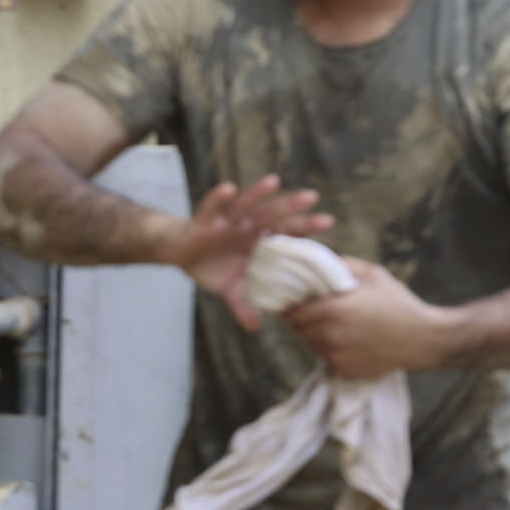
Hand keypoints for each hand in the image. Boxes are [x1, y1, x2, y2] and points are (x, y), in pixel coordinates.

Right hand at [168, 176, 330, 329]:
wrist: (181, 254)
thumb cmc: (214, 268)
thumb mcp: (231, 290)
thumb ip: (244, 305)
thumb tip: (255, 327)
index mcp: (261, 241)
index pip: (287, 233)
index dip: (306, 227)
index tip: (328, 221)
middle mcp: (249, 226)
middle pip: (272, 214)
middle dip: (291, 206)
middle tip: (312, 196)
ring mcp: (228, 220)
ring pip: (245, 204)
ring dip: (258, 194)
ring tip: (274, 181)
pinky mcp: (204, 219)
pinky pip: (211, 206)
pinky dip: (218, 198)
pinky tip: (229, 188)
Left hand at [285, 260, 459, 378]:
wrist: (423, 339)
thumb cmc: (399, 303)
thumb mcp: (375, 275)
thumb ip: (345, 266)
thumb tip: (324, 262)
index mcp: (333, 310)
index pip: (293, 313)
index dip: (294, 308)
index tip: (300, 304)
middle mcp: (329, 335)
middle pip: (300, 330)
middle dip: (307, 322)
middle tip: (323, 314)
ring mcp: (336, 356)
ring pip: (313, 346)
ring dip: (319, 337)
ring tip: (341, 329)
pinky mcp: (344, 370)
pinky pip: (329, 359)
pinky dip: (334, 352)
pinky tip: (353, 343)